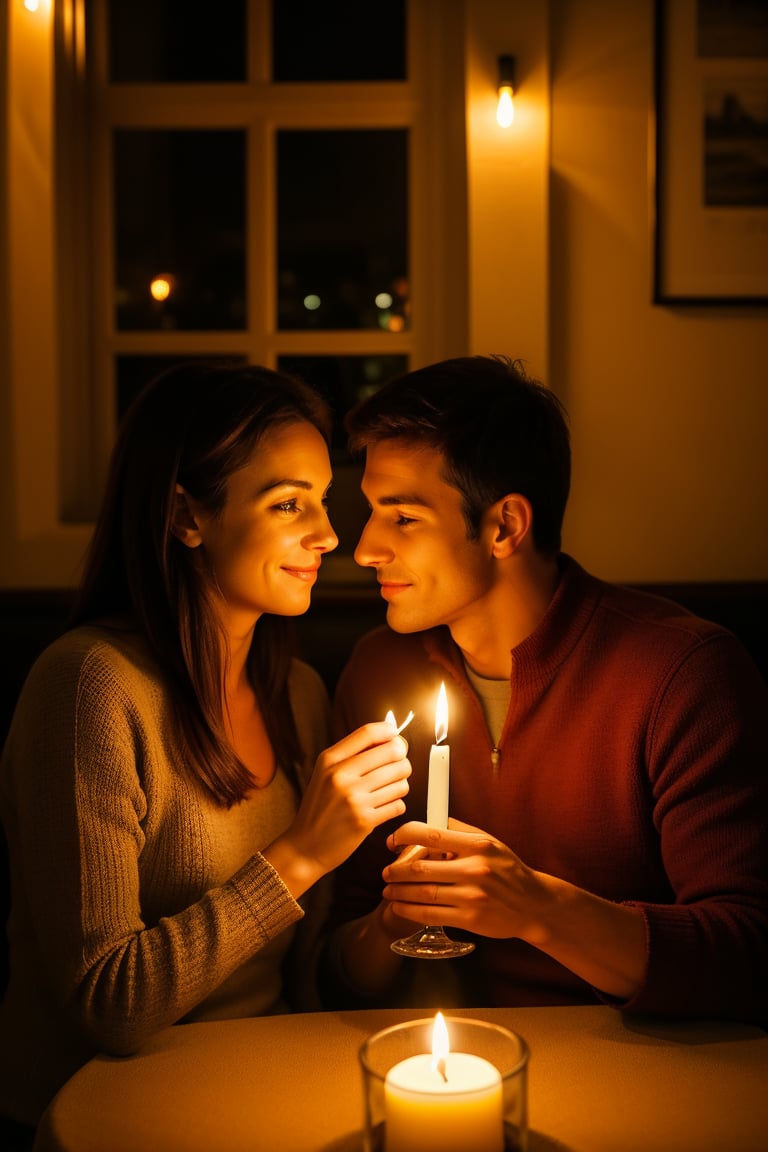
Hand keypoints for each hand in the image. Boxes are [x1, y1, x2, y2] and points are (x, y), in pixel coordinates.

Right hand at [264, 722, 410, 895]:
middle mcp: (341, 776)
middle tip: (395, 768)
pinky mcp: (365, 821)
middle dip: (401, 760)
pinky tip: (382, 808)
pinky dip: (395, 806)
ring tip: (386, 791)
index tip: (395, 736)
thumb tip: (392, 737)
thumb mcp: (325, 773)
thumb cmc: (320, 807)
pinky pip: (399, 804)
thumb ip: (353, 754)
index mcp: (330, 760)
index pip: (368, 733)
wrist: (305, 846)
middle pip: (393, 753)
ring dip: (399, 785)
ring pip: (401, 780)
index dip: (389, 731)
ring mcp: (354, 799)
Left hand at [382, 818, 647, 999]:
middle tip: (384, 871)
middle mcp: (475, 869)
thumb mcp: (489, 842)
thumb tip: (429, 819)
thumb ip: (460, 830)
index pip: (431, 835)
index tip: (392, 841)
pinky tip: (399, 907)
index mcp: (477, 844)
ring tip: (387, 890)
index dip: (404, 836)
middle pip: (421, 867)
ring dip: (398, 891)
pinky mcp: (470, 919)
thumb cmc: (507, 869)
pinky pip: (431, 914)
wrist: (533, 904)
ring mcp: (472, 895)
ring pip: (423, 893)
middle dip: (395, 870)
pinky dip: (410, 910)